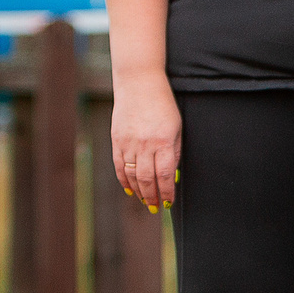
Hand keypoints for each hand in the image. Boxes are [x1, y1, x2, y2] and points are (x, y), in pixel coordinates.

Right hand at [111, 72, 182, 211]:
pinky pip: (119, 165)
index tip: (168, 203)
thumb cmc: (163, 105)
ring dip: (138, 192)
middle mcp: (145, 145)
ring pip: (131, 175)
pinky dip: (123, 180)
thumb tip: (171, 176)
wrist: (139, 85)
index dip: (166, 192)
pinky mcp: (116, 140)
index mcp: (163, 142)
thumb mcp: (177, 127)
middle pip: (146, 179)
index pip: (165, 175)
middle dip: (151, 196)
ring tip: (144, 202)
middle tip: (155, 208)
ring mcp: (128, 143)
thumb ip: (174, 152)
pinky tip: (129, 189)